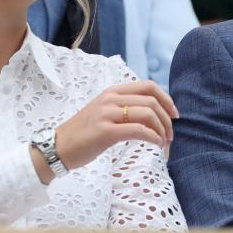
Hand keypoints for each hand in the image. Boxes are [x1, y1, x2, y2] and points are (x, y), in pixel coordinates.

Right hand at [54, 80, 178, 170]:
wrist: (58, 147)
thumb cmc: (84, 133)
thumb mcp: (104, 111)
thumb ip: (124, 106)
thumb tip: (152, 111)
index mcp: (112, 91)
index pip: (149, 86)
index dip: (166, 99)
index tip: (174, 114)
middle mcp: (111, 98)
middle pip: (152, 100)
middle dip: (167, 118)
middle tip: (170, 134)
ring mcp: (107, 113)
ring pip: (147, 114)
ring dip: (162, 129)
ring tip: (163, 142)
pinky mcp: (105, 131)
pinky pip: (138, 130)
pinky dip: (153, 137)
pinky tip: (156, 144)